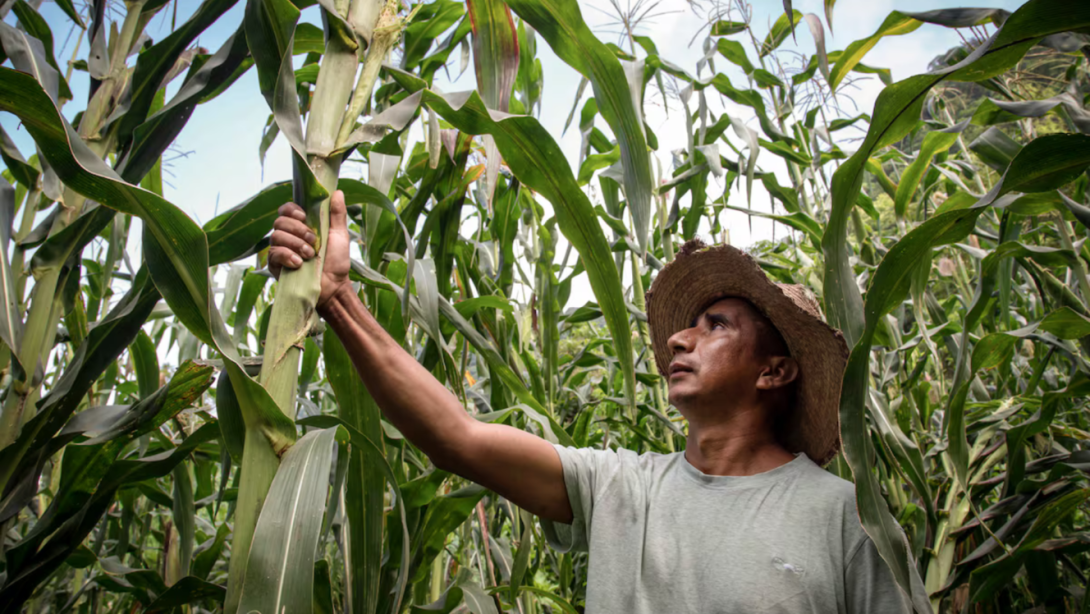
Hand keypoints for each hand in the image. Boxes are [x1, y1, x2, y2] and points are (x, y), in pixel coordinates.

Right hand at [269, 189, 350, 308]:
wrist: (334, 286)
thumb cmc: (337, 262)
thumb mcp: (340, 235)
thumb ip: (337, 214)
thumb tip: (337, 192)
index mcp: (301, 226)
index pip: (286, 209)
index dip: (292, 209)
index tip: (305, 217)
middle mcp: (288, 236)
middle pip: (280, 221)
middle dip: (298, 230)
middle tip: (314, 241)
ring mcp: (280, 250)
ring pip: (276, 236)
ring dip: (296, 243)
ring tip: (310, 255)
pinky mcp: (275, 266)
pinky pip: (273, 253)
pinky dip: (287, 255)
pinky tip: (298, 263)